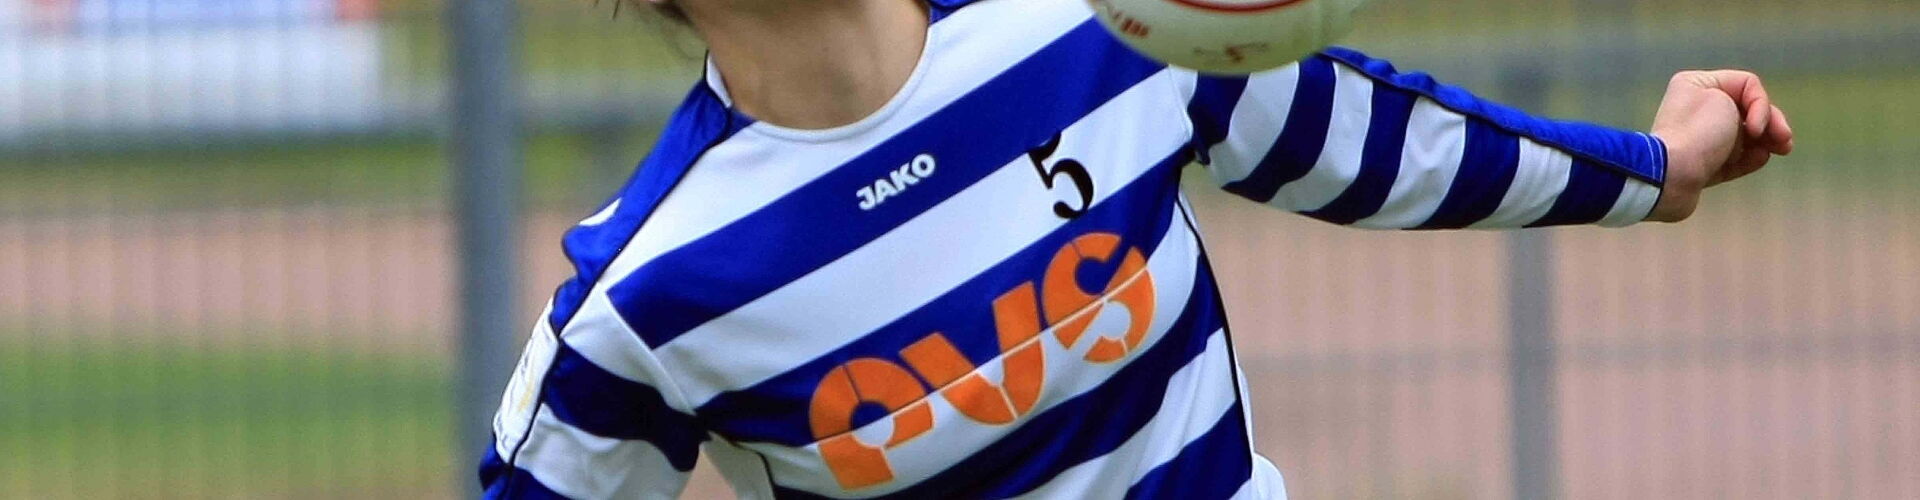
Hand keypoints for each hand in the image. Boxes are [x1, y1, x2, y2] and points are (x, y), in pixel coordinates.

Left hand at [1646, 70, 1794, 222]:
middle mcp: (1696, 108)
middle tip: (1785, 141)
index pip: (1746, 85)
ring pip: (1744, 135)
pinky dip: (1750, 158)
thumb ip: (1751, 106)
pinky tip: (1761, 158)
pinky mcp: (1703, 165)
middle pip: (1748, 110)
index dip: (1760, 104)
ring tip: (1782, 149)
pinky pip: (1735, 158)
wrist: (1671, 177)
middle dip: (1771, 124)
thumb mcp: (1726, 99)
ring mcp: (1700, 138)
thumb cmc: (1698, 133)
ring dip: (1766, 141)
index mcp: (1696, 85)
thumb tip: (1754, 129)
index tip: (1756, 127)